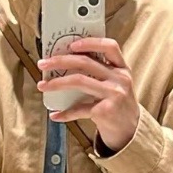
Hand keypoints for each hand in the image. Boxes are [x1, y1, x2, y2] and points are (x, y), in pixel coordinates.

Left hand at [37, 38, 139, 153]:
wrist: (130, 130)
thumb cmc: (117, 104)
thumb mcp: (117, 83)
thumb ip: (101, 71)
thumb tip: (67, 61)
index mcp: (122, 68)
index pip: (109, 46)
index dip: (90, 42)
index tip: (70, 44)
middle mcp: (119, 79)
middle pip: (86, 62)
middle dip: (60, 61)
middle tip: (43, 64)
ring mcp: (114, 95)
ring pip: (79, 81)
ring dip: (57, 83)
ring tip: (42, 85)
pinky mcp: (106, 111)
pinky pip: (80, 109)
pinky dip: (65, 113)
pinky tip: (55, 115)